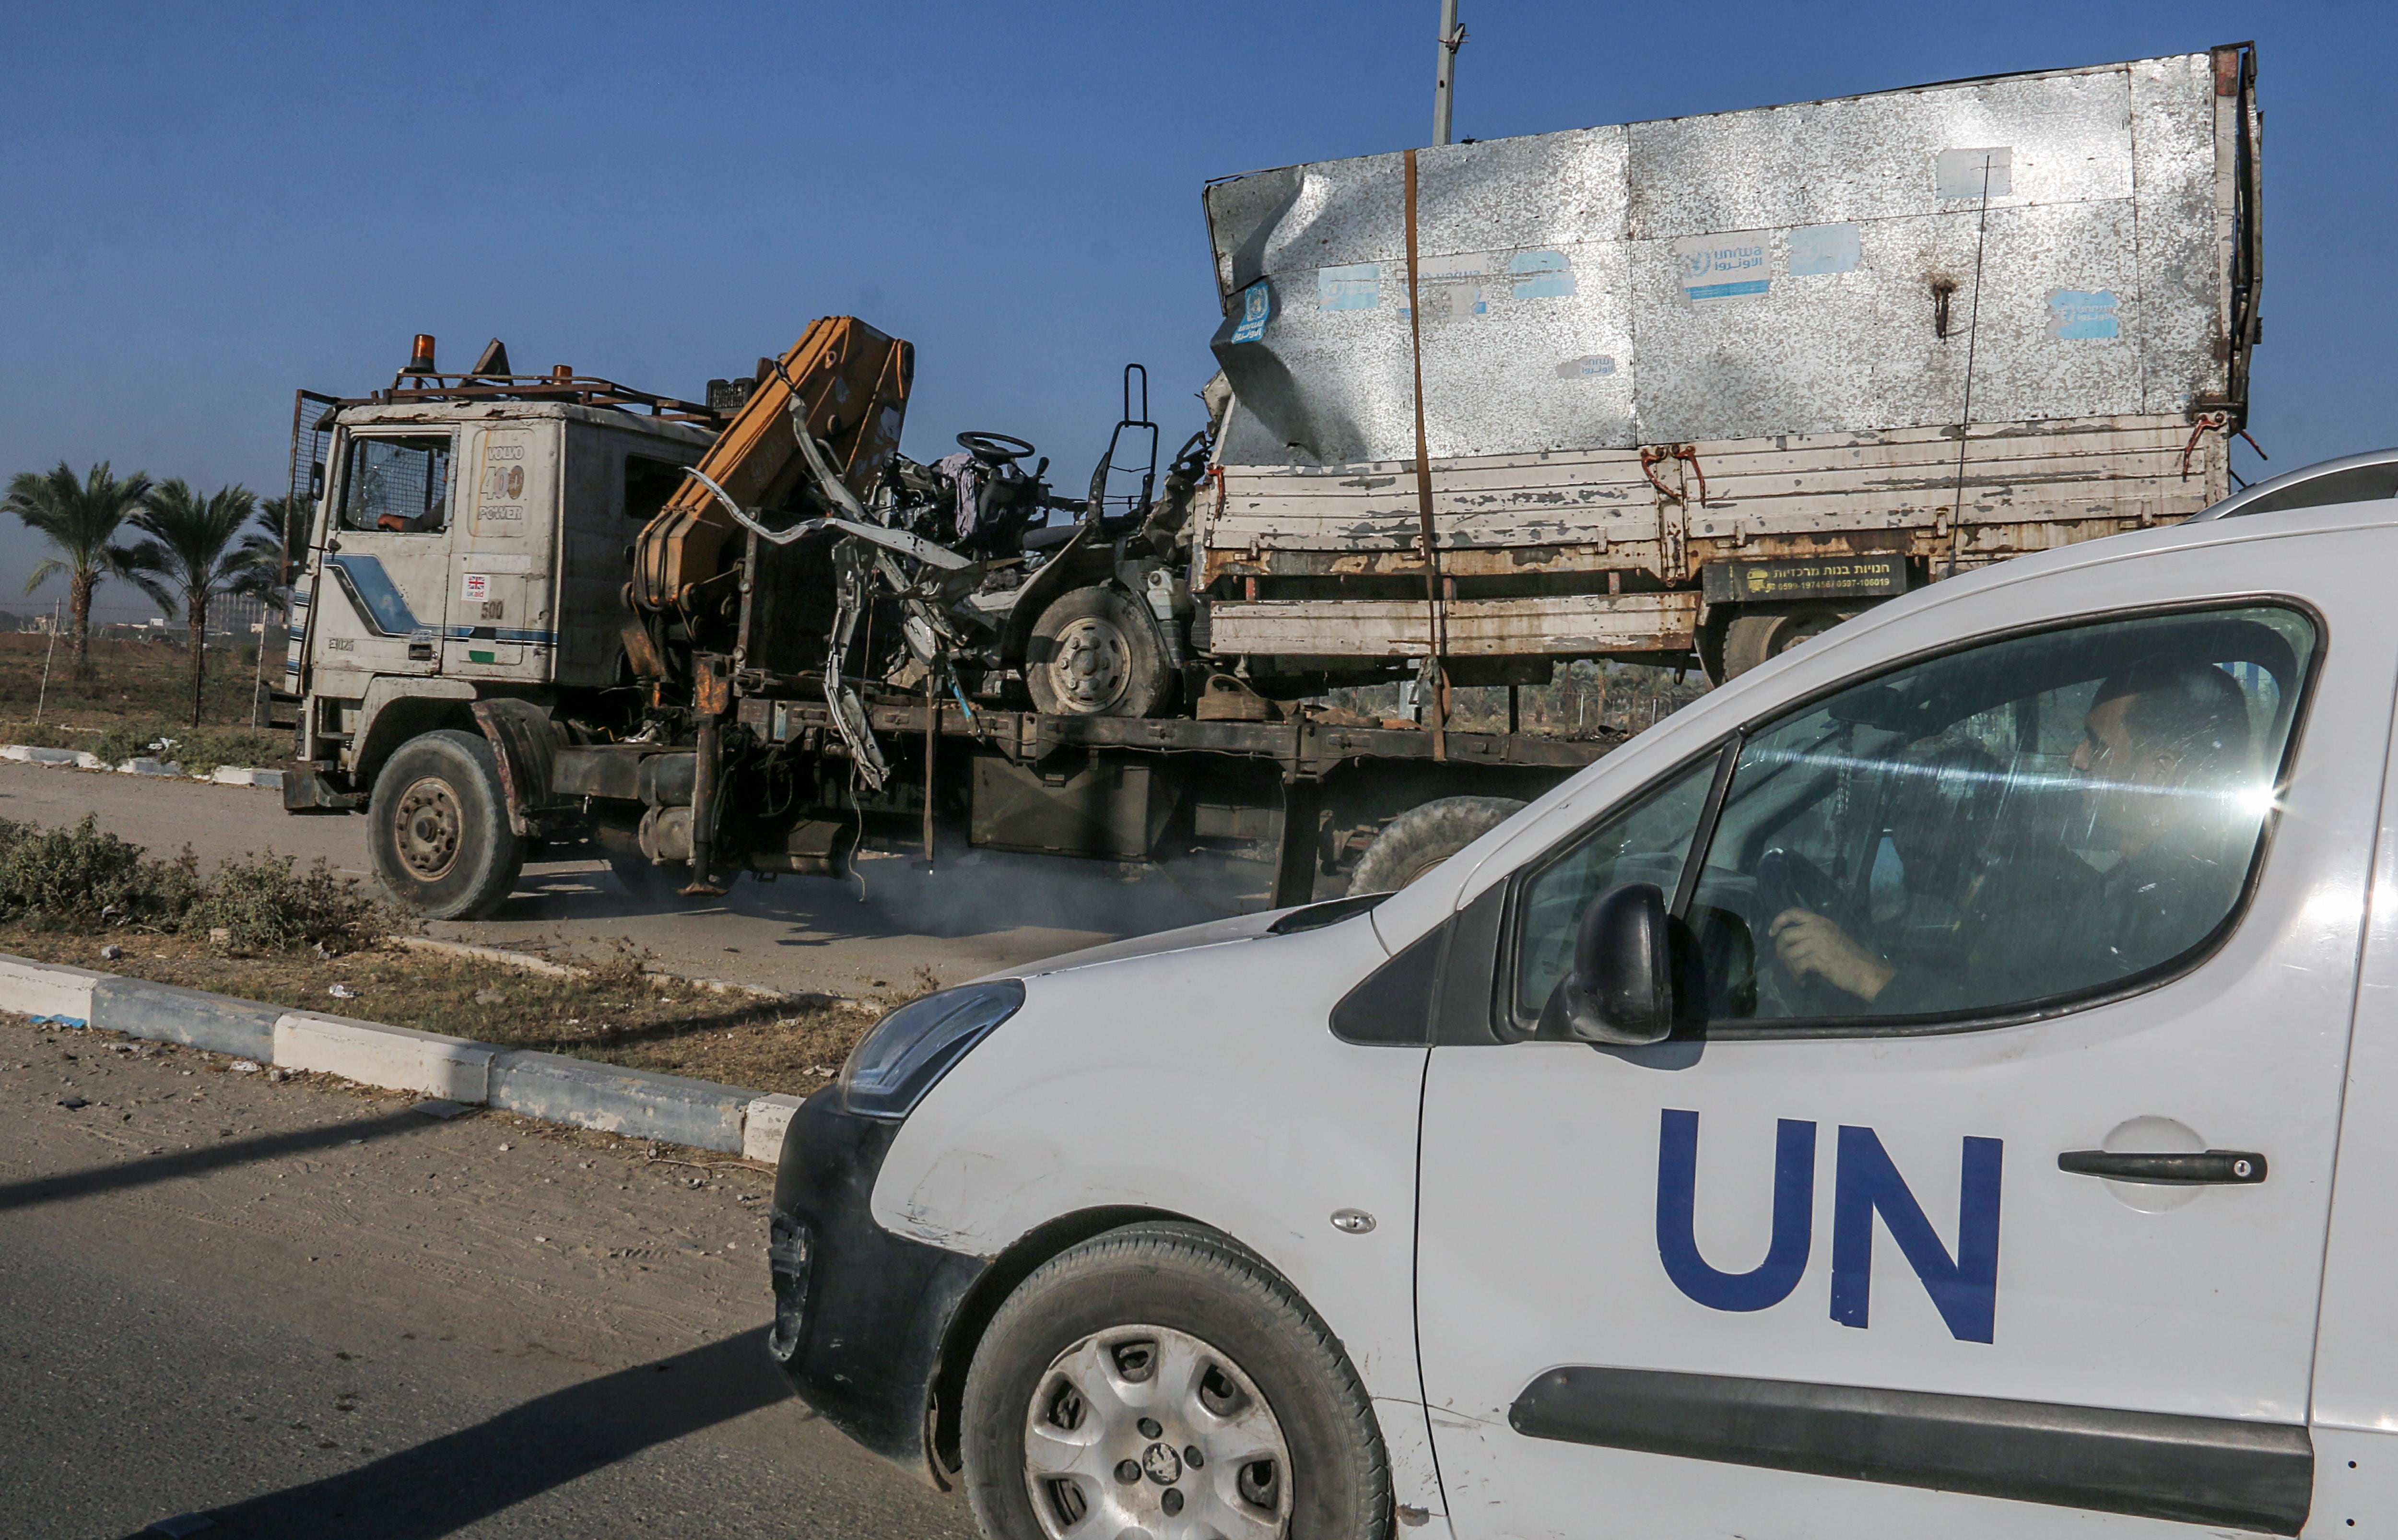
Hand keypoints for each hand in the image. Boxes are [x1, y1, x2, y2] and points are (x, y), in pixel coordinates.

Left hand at [1769, 909, 1894, 1002]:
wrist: (1866, 972)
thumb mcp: (1831, 937)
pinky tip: (1803, 981)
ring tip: (1798, 974)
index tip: (1772, 933)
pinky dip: (1797, 976)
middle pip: (1785, 936)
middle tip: (1788, 963)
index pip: (1793, 912)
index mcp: (1821, 921)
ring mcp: (1818, 942)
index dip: (1778, 921)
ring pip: (1788, 953)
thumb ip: (1812, 934)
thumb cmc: (1850, 957)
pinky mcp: (1818, 958)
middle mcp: (1818, 928)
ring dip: (1790, 967)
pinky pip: (1796, 966)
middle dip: (1781, 952)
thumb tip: (1788, 941)